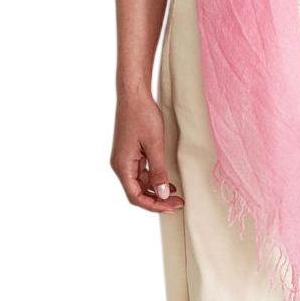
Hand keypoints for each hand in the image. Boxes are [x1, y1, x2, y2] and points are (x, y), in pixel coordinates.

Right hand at [110, 91, 183, 211]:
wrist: (134, 94)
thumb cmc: (142, 115)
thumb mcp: (154, 144)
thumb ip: (158, 170)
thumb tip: (163, 193)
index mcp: (122, 166)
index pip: (136, 196)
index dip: (155, 205)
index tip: (172, 207)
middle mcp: (121, 165)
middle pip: (138, 192)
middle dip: (158, 200)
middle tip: (178, 203)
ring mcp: (125, 158)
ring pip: (140, 183)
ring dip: (157, 190)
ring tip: (177, 193)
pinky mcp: (130, 152)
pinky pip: (141, 171)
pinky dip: (154, 178)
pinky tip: (168, 180)